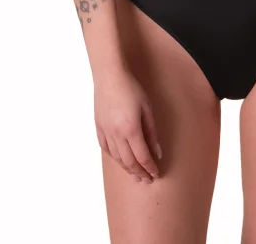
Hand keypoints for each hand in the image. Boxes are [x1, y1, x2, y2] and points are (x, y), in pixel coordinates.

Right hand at [94, 69, 161, 183]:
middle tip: (147, 180)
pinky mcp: (98, 128)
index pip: (142, 156)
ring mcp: (106, 132)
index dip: (149, 168)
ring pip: (117, 157)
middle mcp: (116, 134)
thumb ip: (152, 132)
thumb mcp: (147, 109)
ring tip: (135, 174)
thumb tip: (157, 152)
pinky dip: (114, 157)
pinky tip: (120, 160)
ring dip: (127, 168)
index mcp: (131, 129)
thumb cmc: (131, 88)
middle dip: (139, 172)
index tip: (155, 174)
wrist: (109, 76)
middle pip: (129, 161)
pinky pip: (106, 149)